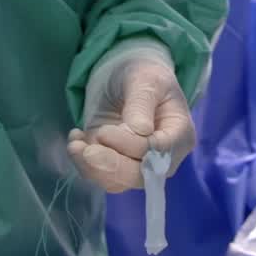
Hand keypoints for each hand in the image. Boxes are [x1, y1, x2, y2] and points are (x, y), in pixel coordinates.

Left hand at [68, 40, 195, 192]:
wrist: (124, 78)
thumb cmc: (143, 74)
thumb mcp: (145, 78)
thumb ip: (142, 102)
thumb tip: (141, 131)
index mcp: (179, 135)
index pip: (158, 153)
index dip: (131, 147)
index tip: (106, 132)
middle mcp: (161, 158)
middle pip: (139, 176)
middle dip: (111, 166)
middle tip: (87, 151)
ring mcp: (137, 164)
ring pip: (116, 181)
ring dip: (92, 166)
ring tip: (76, 142)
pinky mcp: (114, 165)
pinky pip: (98, 175)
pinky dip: (82, 162)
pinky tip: (76, 139)